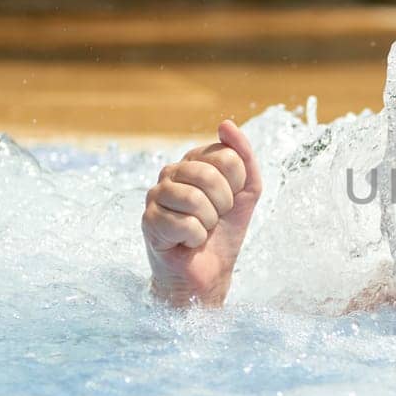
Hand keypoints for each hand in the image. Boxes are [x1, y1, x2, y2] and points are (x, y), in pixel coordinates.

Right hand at [142, 120, 262, 306]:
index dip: (237, 185)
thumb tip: (226, 124)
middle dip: (223, 204)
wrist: (210, 271)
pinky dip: (195, 239)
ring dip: (208, 222)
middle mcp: (171, 172)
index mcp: (195, 161)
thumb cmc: (225, 230)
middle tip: (215, 218)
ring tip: (202, 229)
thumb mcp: (248, 191)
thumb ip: (244, 157)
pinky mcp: (148, 221)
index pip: (227, 156)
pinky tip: (187, 241)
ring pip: (194, 199)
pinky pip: (184, 224)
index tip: (230, 200)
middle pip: (208, 174)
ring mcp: (156, 195)